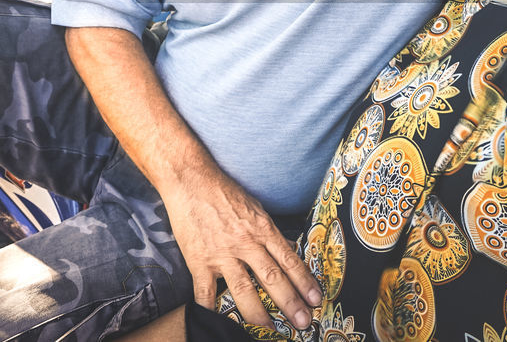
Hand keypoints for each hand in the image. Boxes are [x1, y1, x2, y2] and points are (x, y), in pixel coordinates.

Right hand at [161, 168, 321, 329]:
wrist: (191, 180)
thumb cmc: (224, 192)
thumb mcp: (255, 208)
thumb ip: (268, 232)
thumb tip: (285, 253)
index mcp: (262, 228)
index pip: (289, 260)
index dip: (304, 281)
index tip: (316, 299)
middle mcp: (245, 243)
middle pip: (272, 278)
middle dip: (290, 303)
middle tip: (303, 322)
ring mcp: (222, 254)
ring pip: (244, 290)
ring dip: (259, 314)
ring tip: (270, 330)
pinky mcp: (199, 261)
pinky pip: (206, 293)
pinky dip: (212, 311)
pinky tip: (219, 324)